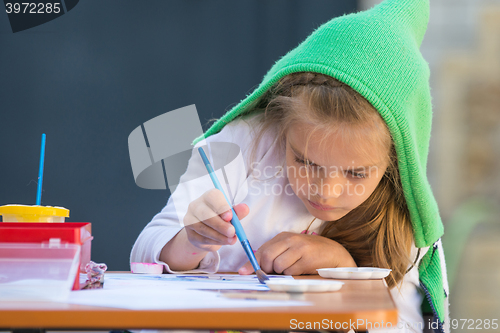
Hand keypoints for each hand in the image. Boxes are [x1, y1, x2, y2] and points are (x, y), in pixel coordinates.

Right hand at [184, 188, 248, 251]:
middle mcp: (196, 206)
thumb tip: (245, 208)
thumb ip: (237, 212)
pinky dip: (214, 242)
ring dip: (219, 236)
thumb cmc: (220, 219)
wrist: (206, 234)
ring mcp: (190, 219)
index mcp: (208, 197)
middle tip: (232, 232)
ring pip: (203, 228)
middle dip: (220, 224)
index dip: (221, 206)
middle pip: (205, 214)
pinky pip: (202, 238)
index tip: (230, 216)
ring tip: (231, 240)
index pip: (212, 197)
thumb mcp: (230, 215)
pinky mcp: (189, 233)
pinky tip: (223, 242)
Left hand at [238, 232, 356, 274]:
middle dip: (267, 269)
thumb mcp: (290, 250)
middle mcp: (290, 240)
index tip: (243, 272)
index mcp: (283, 237)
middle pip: (267, 256)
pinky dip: (292, 274)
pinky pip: (291, 271)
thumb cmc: (308, 253)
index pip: (261, 250)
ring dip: (282, 272)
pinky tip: (300, 269)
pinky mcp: (307, 258)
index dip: (251, 263)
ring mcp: (299, 248)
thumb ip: (273, 256)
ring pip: (278, 265)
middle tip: (274, 273)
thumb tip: (252, 270)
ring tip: (292, 268)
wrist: (334, 253)